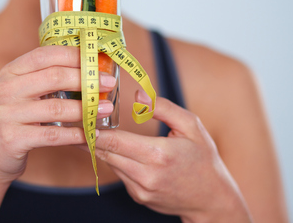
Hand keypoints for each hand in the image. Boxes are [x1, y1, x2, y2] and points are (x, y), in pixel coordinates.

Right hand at [0, 46, 115, 184]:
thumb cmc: (16, 119)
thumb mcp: (23, 92)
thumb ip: (47, 78)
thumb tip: (90, 68)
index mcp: (11, 71)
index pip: (46, 54)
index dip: (75, 56)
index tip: (97, 60)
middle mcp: (6, 89)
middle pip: (54, 77)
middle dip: (86, 79)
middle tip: (108, 83)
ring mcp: (7, 114)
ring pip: (56, 107)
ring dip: (86, 108)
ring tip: (105, 109)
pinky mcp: (12, 139)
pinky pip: (52, 135)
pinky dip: (75, 134)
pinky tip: (90, 133)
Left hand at [94, 90, 251, 221]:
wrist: (212, 198)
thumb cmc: (203, 158)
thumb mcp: (192, 126)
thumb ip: (163, 108)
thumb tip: (138, 95)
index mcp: (158, 155)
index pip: (115, 141)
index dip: (94, 130)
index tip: (81, 120)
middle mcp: (146, 175)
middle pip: (107, 153)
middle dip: (91, 137)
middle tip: (80, 122)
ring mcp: (141, 189)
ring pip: (110, 163)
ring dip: (104, 148)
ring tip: (96, 132)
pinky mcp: (139, 196)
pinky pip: (120, 174)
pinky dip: (118, 161)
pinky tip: (124, 151)